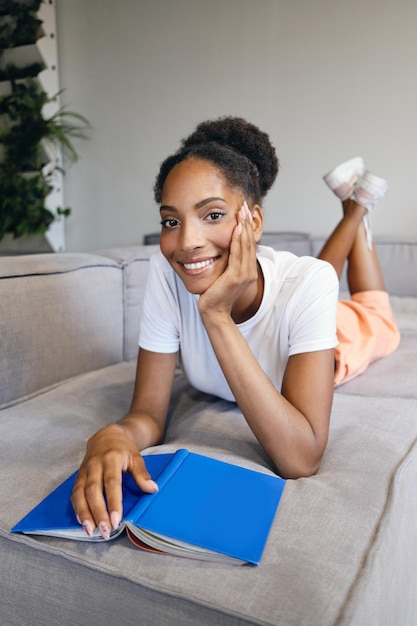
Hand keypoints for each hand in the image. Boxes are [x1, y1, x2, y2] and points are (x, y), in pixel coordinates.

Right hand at [71, 423, 157, 538]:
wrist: (105, 436)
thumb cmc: (123, 449)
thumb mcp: (136, 456)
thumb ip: (142, 473)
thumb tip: (152, 489)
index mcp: (111, 458)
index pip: (112, 483)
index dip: (113, 502)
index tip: (117, 519)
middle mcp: (95, 465)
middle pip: (93, 491)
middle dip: (98, 513)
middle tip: (105, 530)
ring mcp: (84, 471)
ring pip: (80, 493)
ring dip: (84, 513)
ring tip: (90, 531)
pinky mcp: (78, 476)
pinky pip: (74, 493)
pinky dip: (77, 508)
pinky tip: (81, 521)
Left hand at [198, 202, 257, 317]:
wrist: (213, 312)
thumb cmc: (215, 294)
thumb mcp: (223, 275)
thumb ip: (227, 263)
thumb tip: (223, 249)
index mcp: (248, 270)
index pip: (249, 244)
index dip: (247, 227)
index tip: (244, 212)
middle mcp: (249, 271)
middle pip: (250, 242)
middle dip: (247, 222)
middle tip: (245, 205)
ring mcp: (244, 274)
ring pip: (246, 246)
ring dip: (244, 227)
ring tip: (242, 212)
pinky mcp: (236, 277)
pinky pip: (238, 255)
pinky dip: (238, 241)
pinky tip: (236, 229)